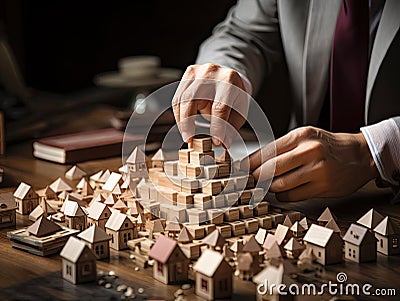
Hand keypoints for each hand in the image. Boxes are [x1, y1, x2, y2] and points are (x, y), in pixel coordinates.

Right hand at [172, 63, 248, 147]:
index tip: (216, 142)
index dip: (217, 127)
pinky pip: (177, 98)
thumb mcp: (239, 110)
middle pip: (192, 99)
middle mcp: (211, 72)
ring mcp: (197, 71)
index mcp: (229, 80)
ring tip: (187, 136)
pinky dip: (179, 115)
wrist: (228, 77)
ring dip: (181, 121)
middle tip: (190, 140)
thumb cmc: (234, 96)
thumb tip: (224, 143)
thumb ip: (231, 127)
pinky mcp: (187, 74)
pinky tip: (184, 125)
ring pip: (181, 99)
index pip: (219, 107)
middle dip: (188, 123)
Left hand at [242, 126, 378, 200]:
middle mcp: (309, 151)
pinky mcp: (322, 187)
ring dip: (270, 188)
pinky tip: (285, 191)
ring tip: (270, 185)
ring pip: (279, 185)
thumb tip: (254, 163)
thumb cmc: (328, 146)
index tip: (241, 169)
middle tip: (253, 180)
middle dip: (257, 177)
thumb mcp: (305, 137)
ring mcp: (317, 170)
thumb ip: (281, 149)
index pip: (267, 151)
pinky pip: (292, 196)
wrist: (359, 155)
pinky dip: (283, 196)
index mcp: (301, 136)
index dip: (250, 163)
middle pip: (270, 169)